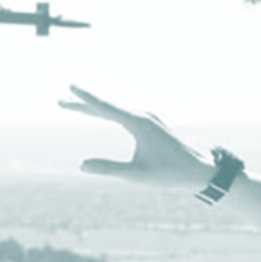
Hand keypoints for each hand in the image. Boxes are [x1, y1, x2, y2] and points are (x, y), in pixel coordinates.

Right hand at [58, 85, 213, 189]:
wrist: (200, 171)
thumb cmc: (171, 174)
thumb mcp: (137, 175)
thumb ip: (110, 168)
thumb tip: (82, 165)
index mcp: (139, 123)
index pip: (106, 108)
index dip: (86, 99)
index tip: (70, 87)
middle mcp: (143, 117)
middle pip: (107, 107)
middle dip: (83, 104)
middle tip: (60, 100)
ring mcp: (148, 119)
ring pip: (115, 110)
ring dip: (94, 108)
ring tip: (73, 106)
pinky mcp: (151, 125)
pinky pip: (123, 115)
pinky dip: (108, 112)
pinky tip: (101, 113)